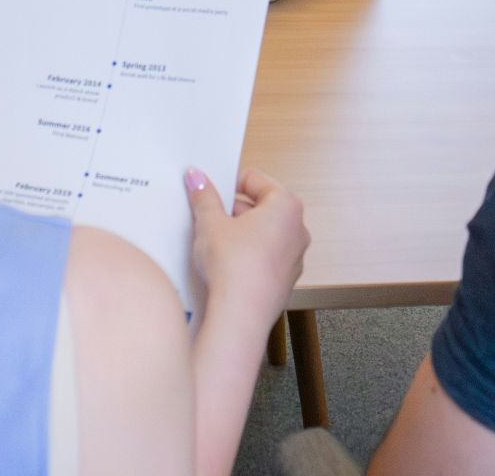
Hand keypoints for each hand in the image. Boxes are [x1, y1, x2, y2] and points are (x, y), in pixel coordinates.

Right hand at [186, 167, 307, 324]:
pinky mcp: (283, 279)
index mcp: (286, 206)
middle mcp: (297, 229)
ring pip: (261, 232)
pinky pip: (263, 256)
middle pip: (259, 206)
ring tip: (210, 240)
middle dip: (231, 209)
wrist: (240, 316)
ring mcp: (293, 256)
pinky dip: (245, 253)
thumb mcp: (210, 223)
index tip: (208, 189)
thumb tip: (197, 178)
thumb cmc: (233, 266)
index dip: (227, 182)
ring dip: (237, 232)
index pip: (254, 179)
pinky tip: (223, 263)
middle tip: (205, 215)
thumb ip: (204, 197)